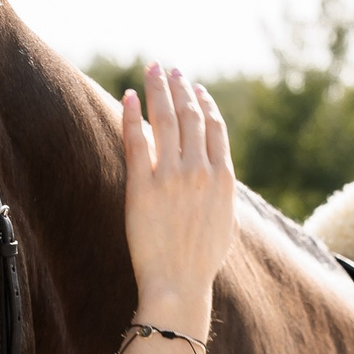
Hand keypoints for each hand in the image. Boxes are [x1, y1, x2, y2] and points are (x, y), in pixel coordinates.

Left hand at [121, 64, 234, 336]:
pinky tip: (127, 98)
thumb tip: (217, 177)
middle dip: (178, 86)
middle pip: (190, 115)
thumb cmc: (200, 262)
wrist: (179, 285)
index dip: (204, 103)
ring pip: (164, 120)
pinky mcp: (143, 187)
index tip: (194, 88)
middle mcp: (200, 171)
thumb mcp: (225, 223)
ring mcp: (172, 177)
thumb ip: (221, 193)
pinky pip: (136, 141)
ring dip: (158, 89)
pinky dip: (131, 115)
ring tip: (151, 70)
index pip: (215, 128)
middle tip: (168, 68)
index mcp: (223, 178)